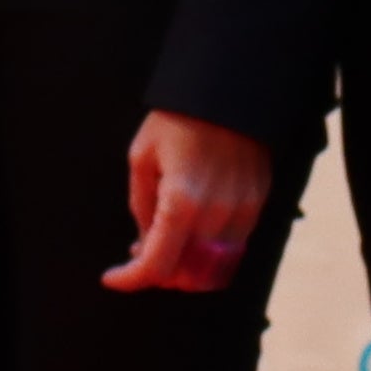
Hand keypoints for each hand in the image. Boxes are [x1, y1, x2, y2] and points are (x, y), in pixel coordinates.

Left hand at [102, 111, 269, 294]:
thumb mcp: (142, 158)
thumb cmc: (178, 119)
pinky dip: (208, 252)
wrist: (227, 90)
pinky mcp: (257, 204)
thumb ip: (141, 207)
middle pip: (185, 275)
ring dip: (184, 266)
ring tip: (165, 240)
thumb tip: (143, 243)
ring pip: (211, 269)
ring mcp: (242, 212)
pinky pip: (231, 248)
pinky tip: (192, 229)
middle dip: (157, 272)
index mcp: (181, 202)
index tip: (113, 277)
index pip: (156, 266)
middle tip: (138, 253)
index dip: (130, 280)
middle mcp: (216, 214)